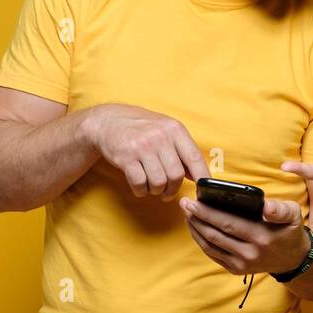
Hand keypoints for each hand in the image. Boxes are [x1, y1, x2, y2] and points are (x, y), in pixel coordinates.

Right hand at [81, 104, 209, 200]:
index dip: (202, 177)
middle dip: (172, 189)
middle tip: (167, 191)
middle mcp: (160, 137)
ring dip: (156, 190)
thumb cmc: (142, 128)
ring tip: (152, 185)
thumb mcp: (166, 130)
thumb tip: (199, 176)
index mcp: (174, 129)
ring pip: (159, 182)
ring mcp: (142, 147)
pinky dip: (141, 190)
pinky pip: (140, 184)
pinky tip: (140, 186)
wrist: (108, 121)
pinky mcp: (125, 157)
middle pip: (176, 175)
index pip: (195, 157)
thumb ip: (183, 150)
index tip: (203, 191)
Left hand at [179, 196, 309, 275]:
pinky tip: (195, 227)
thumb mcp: (293, 214)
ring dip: (195, 229)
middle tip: (184, 203)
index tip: (193, 201)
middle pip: (215, 235)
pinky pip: (212, 254)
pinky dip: (201, 240)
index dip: (207, 213)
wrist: (293, 259)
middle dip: (196, 218)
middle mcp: (249, 254)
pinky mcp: (235, 269)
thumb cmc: (289, 230)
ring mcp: (241, 264)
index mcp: (261, 237)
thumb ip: (279, 209)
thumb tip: (265, 206)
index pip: (228, 224)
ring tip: (187, 213)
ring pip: (210, 246)